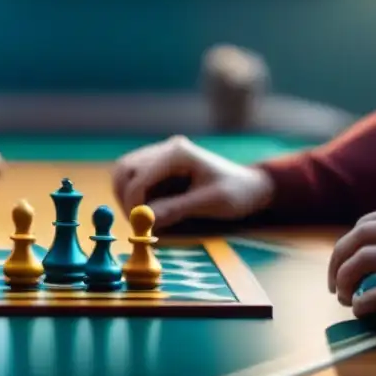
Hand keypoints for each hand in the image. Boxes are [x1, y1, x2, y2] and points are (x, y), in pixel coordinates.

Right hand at [111, 135, 274, 227]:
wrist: (250, 187)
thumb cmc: (236, 193)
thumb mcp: (211, 203)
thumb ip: (178, 209)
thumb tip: (146, 220)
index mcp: (178, 153)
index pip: (139, 176)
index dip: (133, 203)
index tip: (139, 226)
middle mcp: (166, 149)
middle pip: (125, 169)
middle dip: (125, 197)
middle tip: (136, 223)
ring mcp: (162, 155)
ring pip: (125, 172)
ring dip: (126, 196)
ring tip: (141, 219)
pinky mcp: (160, 166)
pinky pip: (135, 178)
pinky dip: (134, 196)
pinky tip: (149, 211)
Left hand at [328, 200, 375, 337]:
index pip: (367, 223)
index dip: (347, 245)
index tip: (344, 262)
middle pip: (357, 240)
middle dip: (337, 262)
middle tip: (335, 283)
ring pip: (360, 265)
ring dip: (344, 284)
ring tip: (346, 298)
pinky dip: (362, 305)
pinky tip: (365, 311)